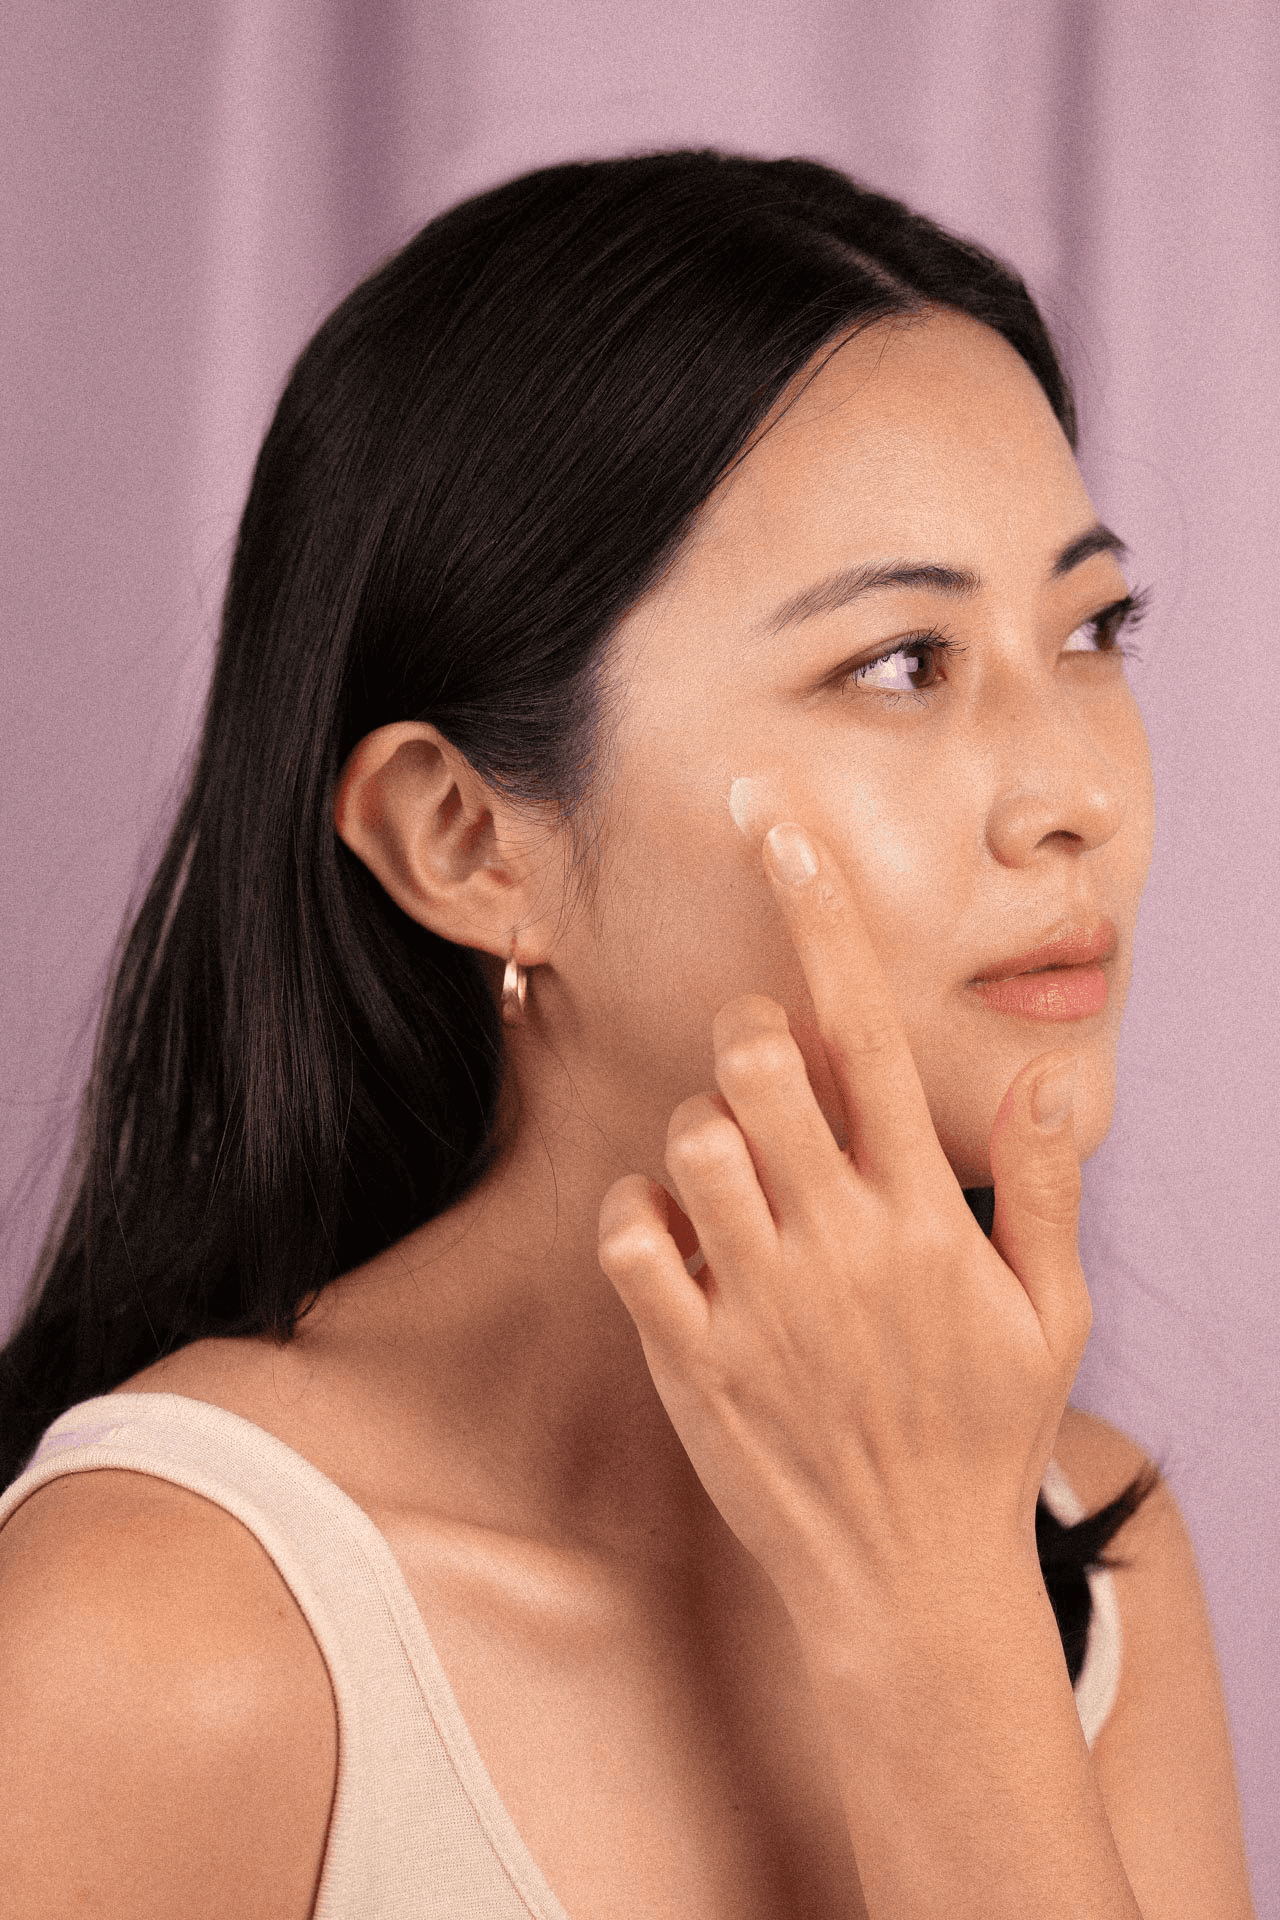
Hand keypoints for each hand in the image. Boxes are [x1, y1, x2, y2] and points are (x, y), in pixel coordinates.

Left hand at [597, 822, 1090, 1628]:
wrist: (912, 1588)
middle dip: (746, 1034)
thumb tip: (1053, 1070)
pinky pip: (627, 1239)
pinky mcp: (692, 1359)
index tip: (776, 826)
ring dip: (697, 1130)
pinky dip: (636, 1219)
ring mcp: (761, 1302)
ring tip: (731, 1177)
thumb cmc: (981, 1438)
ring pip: (688, 1139)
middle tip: (762, 1072)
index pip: (867, 1030)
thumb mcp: (1046, 1318)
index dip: (819, 914)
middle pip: (755, 1062)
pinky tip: (679, 1247)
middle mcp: (841, 1242)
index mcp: (926, 1215)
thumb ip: (1039, 1187)